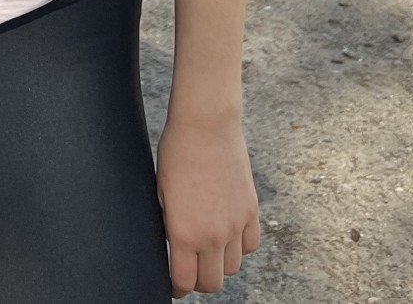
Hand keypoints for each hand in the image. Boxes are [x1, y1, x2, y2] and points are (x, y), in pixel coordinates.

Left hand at [158, 109, 259, 298]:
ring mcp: (235, 224)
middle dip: (198, 281)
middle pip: (212, 282)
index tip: (173, 285)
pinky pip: (250, 245)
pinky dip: (240, 247)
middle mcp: (213, 235)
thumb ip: (171, 226)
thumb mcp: (161, 194)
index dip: (176, 288)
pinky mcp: (251, 210)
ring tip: (208, 251)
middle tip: (190, 270)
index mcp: (184, 233)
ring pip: (233, 267)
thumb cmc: (175, 154)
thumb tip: (174, 247)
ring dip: (220, 264)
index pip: (184, 281)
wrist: (205, 125)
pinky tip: (228, 235)